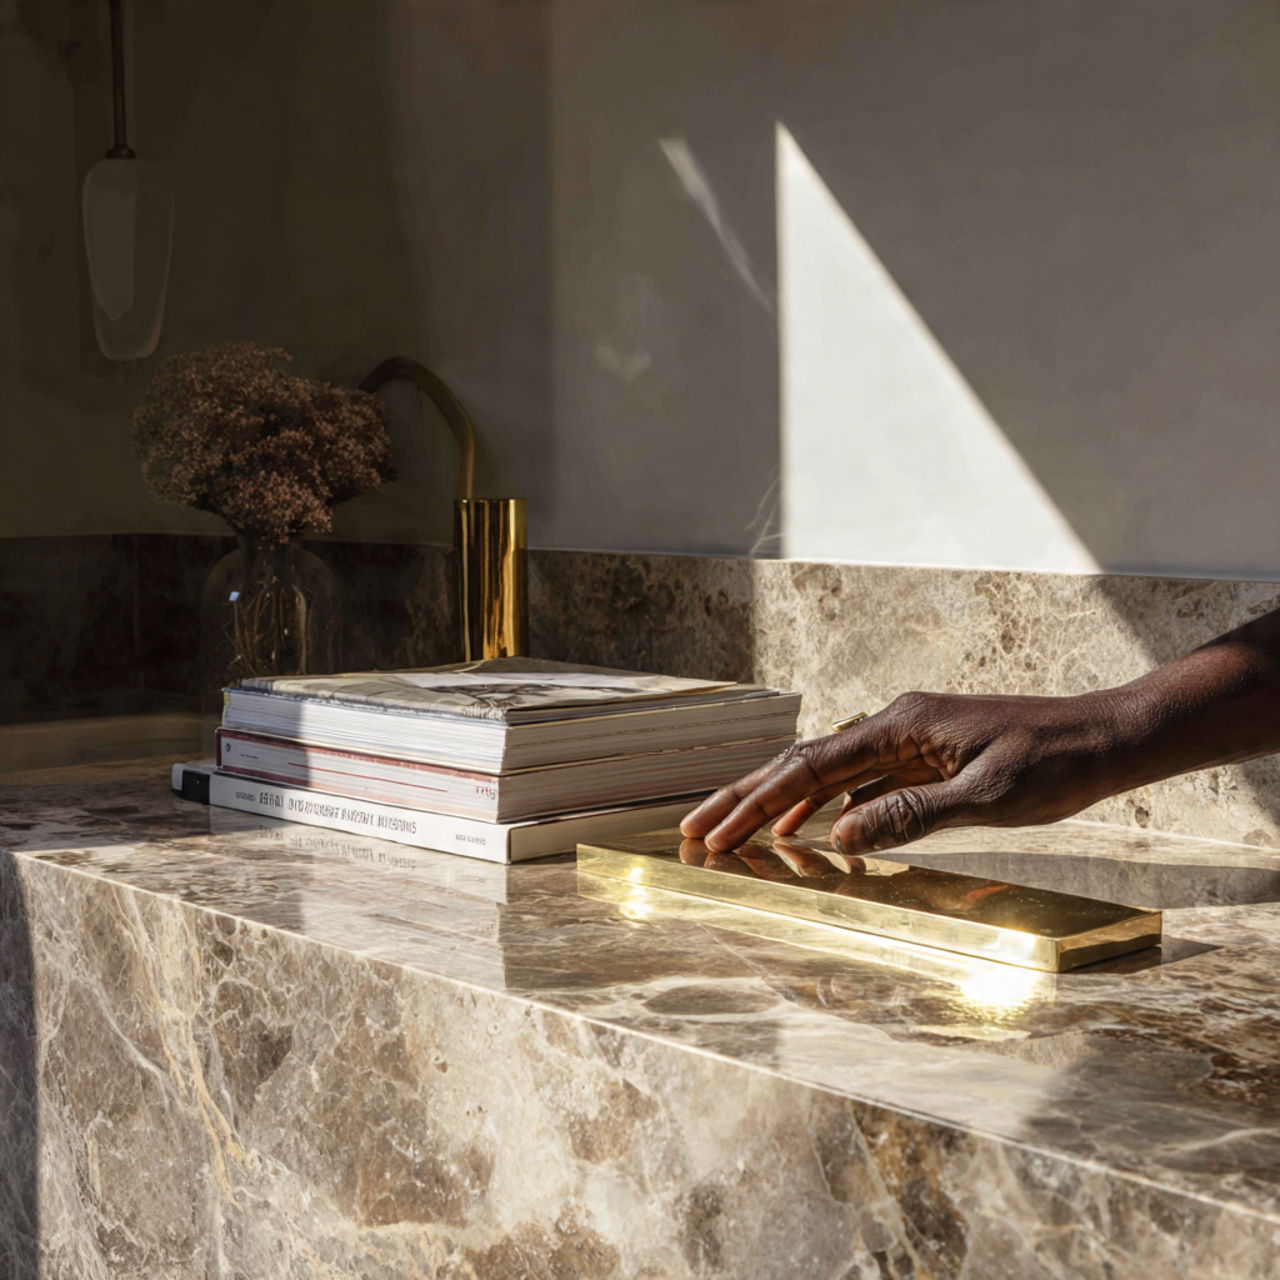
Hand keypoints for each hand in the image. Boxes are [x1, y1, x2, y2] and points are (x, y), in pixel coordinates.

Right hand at [681, 690, 1138, 856]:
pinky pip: (861, 785)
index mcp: (900, 726)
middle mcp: (895, 727)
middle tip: (696, 831)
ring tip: (736, 833)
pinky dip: (826, 808)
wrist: (1107, 739)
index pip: (808, 766)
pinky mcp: (927, 761)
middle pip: (803, 763)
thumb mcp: (988, 798)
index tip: (711, 829)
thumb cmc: (1056, 763)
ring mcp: (910, 744)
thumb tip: (835, 836)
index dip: (753, 800)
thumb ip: (910, 816)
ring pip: (827, 774)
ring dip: (780, 804)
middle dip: (746, 798)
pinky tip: (810, 830)